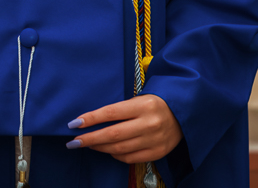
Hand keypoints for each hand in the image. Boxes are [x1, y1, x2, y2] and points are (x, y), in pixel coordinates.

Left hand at [66, 94, 182, 163]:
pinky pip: (130, 158)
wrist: (183, 114)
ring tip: (88, 144)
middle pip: (112, 134)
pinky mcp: (157, 153)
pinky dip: (115, 155)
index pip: (111, 113)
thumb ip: (121, 110)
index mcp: (143, 105)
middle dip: (90, 138)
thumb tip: (94, 120)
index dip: (91, 118)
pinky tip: (107, 150)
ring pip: (119, 148)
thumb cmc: (155, 103)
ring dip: (99, 147)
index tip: (74, 123)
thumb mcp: (140, 98)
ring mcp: (153, 140)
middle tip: (73, 141)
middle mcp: (148, 123)